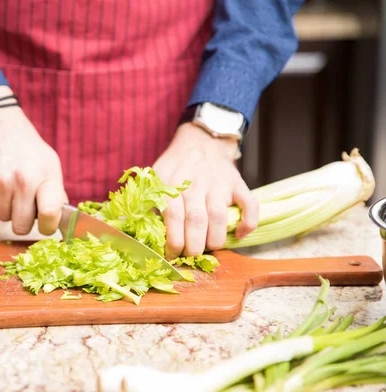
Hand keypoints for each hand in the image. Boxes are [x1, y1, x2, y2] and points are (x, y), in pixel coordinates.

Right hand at [0, 87, 67, 235]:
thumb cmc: (27, 146)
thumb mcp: (49, 162)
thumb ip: (56, 191)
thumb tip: (58, 220)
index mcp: (46, 174)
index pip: (50, 215)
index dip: (49, 227)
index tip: (46, 225)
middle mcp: (23, 178)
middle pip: (21, 226)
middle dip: (23, 221)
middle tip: (24, 208)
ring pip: (2, 217)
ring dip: (6, 208)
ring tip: (9, 187)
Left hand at [152, 122, 258, 258]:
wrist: (201, 140)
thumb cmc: (176, 166)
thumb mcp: (157, 178)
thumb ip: (152, 203)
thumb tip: (147, 235)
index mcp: (172, 183)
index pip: (173, 217)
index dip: (174, 241)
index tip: (172, 256)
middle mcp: (196, 183)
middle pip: (196, 220)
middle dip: (194, 246)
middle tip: (191, 256)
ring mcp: (219, 183)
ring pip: (219, 216)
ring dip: (215, 239)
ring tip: (210, 248)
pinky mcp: (238, 183)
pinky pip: (249, 204)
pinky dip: (248, 223)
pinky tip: (238, 235)